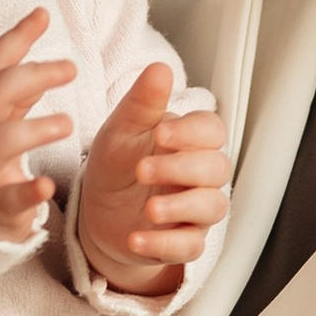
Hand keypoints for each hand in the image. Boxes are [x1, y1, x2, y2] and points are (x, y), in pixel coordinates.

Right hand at [0, 9, 76, 243]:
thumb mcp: (3, 112)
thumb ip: (19, 75)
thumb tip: (38, 18)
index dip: (12, 41)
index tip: (42, 16)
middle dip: (25, 77)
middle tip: (70, 68)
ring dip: (29, 130)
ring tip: (68, 124)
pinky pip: (5, 200)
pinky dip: (26, 192)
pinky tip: (47, 185)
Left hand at [77, 65, 229, 296]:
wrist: (97, 214)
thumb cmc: (117, 165)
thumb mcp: (121, 130)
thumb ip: (143, 103)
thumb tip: (160, 70)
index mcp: (188, 141)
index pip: (212, 131)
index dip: (192, 133)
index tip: (161, 133)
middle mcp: (198, 175)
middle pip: (217, 168)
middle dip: (183, 169)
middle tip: (144, 170)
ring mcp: (194, 210)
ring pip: (212, 207)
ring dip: (181, 207)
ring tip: (149, 210)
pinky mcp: (182, 242)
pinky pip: (188, 246)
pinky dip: (164, 244)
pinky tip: (137, 237)